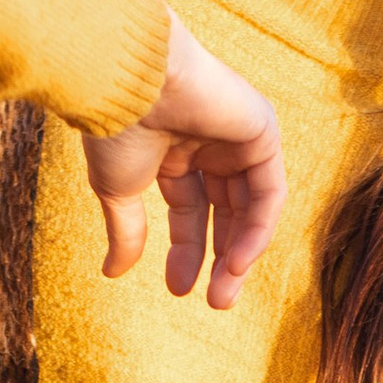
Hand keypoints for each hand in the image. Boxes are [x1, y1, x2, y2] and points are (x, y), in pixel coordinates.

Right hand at [83, 11, 284, 307]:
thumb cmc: (115, 127)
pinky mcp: (261, 129)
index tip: (179, 289)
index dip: (188, 251)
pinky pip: (270, 191)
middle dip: (221, 258)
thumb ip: (126, 231)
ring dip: (240, 253)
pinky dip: (258, 228)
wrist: (127, 80)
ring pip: (251, 206)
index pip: (191, 209)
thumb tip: (113, 273)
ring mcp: (238, 135)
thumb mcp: (118, 190)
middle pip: (227, 211)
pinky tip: (238, 260)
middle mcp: (209, 142)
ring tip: (224, 290)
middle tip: (216, 301)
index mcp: (174, 150)